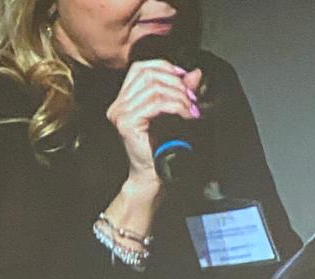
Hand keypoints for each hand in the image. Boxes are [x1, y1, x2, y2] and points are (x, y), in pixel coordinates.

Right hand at [107, 59, 203, 183]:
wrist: (153, 175)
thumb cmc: (161, 148)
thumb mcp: (172, 112)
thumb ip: (181, 91)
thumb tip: (195, 73)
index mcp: (124, 98)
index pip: (142, 68)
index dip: (165, 68)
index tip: (185, 80)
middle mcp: (118, 103)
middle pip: (149, 75)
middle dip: (175, 83)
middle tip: (191, 98)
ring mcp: (120, 112)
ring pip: (154, 88)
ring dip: (178, 96)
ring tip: (190, 109)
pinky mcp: (127, 122)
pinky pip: (155, 103)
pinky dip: (175, 106)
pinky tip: (185, 115)